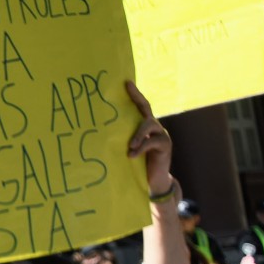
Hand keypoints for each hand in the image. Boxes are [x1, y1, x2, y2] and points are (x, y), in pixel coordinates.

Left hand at [125, 81, 171, 195]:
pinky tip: (131, 155)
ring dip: (138, 134)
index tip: (126, 82)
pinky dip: (140, 148)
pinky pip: (151, 142)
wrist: (152, 181)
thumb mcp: (128, 147)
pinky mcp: (165, 146)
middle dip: (136, 98)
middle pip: (146, 109)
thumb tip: (99, 130)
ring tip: (130, 145)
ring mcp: (161, 135)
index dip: (135, 94)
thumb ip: (121, 137)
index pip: (140, 105)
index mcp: (144, 125)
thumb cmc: (137, 163)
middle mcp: (154, 127)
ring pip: (149, 125)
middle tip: (127, 89)